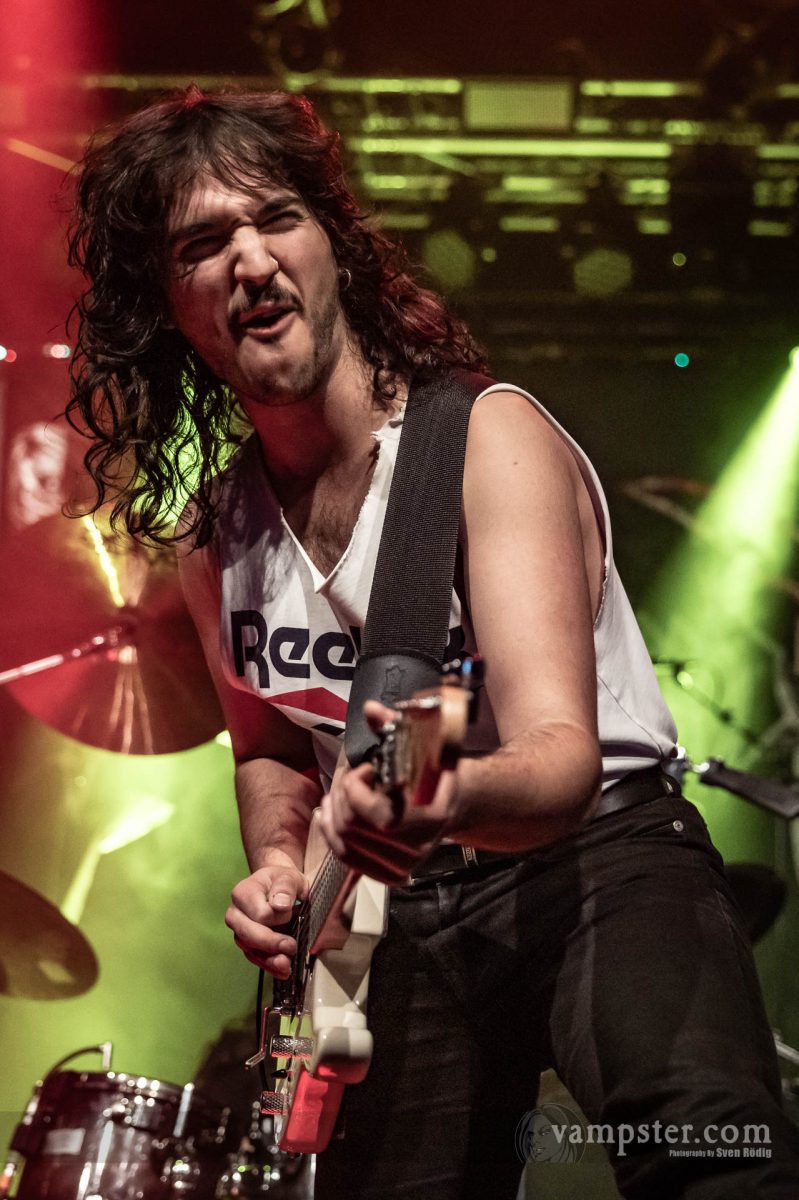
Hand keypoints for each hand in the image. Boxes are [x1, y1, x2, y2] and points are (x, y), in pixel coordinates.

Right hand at [225, 862, 308, 978]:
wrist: (279, 887)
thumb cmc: (283, 881)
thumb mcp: (290, 877)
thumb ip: (286, 887)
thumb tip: (280, 905)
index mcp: (243, 893)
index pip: (260, 914)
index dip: (278, 918)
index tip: (292, 913)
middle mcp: (235, 913)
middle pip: (247, 935)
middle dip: (271, 944)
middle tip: (291, 947)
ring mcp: (239, 930)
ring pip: (249, 950)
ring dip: (269, 960)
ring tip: (287, 966)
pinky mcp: (246, 943)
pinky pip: (254, 958)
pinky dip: (269, 966)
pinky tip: (282, 971)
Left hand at [317, 700, 457, 883]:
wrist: (455, 802)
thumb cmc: (434, 771)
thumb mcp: (421, 743)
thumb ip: (393, 726)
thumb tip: (371, 710)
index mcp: (431, 814)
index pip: (377, 815)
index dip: (357, 788)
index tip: (365, 770)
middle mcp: (419, 845)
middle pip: (353, 828)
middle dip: (341, 797)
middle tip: (348, 780)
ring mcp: (406, 864)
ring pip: (345, 846)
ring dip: (333, 815)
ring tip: (338, 795)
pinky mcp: (392, 874)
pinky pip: (349, 860)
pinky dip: (333, 836)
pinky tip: (331, 816)